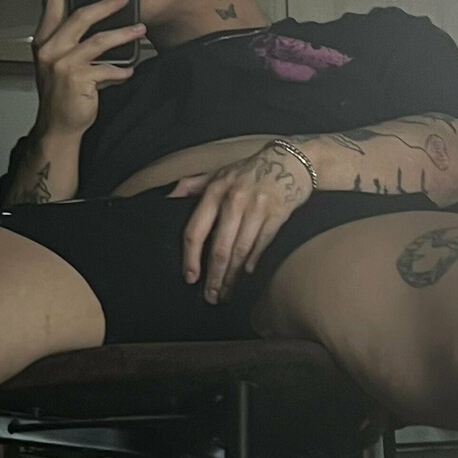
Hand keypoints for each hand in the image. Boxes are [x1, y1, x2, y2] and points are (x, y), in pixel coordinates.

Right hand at [31, 0, 145, 138]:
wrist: (57, 125)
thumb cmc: (60, 92)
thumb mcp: (56, 60)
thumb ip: (67, 39)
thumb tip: (88, 17)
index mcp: (44, 40)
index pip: (51, 5)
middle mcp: (50, 49)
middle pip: (80, 16)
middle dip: (106, 4)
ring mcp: (62, 64)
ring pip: (99, 40)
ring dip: (123, 34)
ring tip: (140, 29)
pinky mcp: (78, 79)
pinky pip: (107, 69)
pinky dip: (121, 71)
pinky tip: (129, 71)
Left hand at [170, 142, 311, 303]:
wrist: (290, 160)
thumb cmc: (249, 170)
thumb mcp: (219, 173)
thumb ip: (192, 185)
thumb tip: (166, 197)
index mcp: (215, 190)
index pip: (196, 230)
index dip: (191, 257)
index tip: (190, 277)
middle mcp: (234, 199)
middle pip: (219, 248)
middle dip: (214, 277)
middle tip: (210, 296)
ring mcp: (257, 207)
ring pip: (240, 250)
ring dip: (233, 275)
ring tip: (227, 291)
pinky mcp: (278, 213)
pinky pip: (262, 243)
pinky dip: (254, 260)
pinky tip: (247, 273)